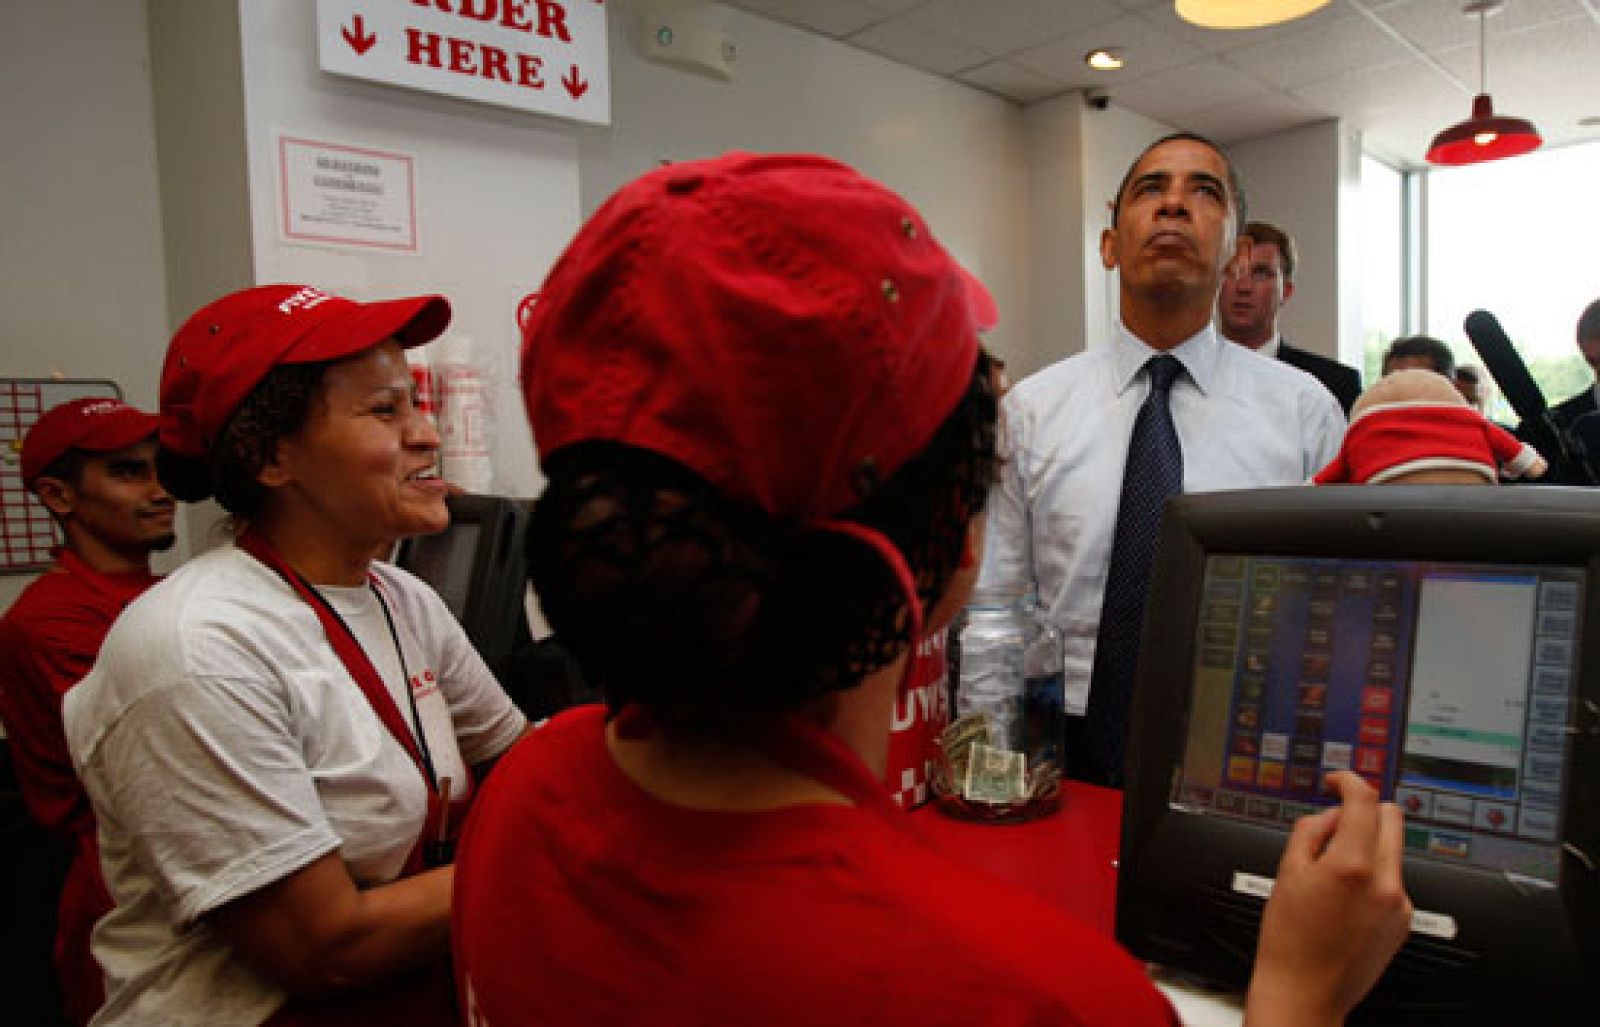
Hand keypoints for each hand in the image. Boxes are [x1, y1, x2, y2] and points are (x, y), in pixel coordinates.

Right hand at [1244, 771, 1412, 1026]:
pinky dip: (1373, 876)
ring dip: (1368, 845)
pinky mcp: (1404, 921)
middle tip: (1338, 821)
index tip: (1338, 781)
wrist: (1305, 991)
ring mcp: (1399, 904)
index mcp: (1352, 865)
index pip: (1364, 801)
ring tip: (1333, 871)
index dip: (1349, 781)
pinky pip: (1393, 880)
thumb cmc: (1289, 940)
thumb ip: (1311, 831)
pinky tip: (1346, 898)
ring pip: (1392, 849)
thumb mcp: (1286, 872)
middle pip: (1392, 817)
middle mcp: (1384, 882)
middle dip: (1365, 810)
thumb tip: (1332, 816)